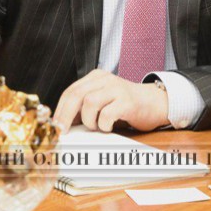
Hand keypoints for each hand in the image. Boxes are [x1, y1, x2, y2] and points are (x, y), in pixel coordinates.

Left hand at [54, 70, 169, 132]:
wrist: (156, 103)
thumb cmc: (126, 106)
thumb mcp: (103, 101)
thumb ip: (85, 107)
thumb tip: (63, 124)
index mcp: (96, 77)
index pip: (70, 91)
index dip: (60, 109)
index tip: (55, 126)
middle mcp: (105, 79)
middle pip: (76, 95)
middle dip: (65, 116)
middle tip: (63, 132)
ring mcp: (117, 89)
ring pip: (89, 103)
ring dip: (89, 120)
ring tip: (97, 126)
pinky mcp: (127, 101)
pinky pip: (107, 114)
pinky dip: (104, 125)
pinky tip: (109, 127)